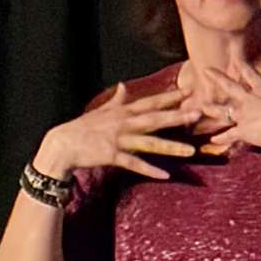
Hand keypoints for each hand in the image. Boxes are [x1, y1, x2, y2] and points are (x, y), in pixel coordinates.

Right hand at [35, 84, 201, 180]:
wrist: (62, 144)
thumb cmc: (83, 128)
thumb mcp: (101, 111)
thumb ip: (116, 99)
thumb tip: (124, 85)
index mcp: (123, 112)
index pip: (150, 102)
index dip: (169, 97)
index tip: (189, 91)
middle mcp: (123, 123)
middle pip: (155, 119)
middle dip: (177, 116)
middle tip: (198, 113)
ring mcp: (118, 139)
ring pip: (149, 143)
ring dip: (171, 146)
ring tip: (191, 151)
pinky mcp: (112, 155)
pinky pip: (134, 164)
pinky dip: (149, 170)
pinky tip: (166, 175)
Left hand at [195, 63, 260, 152]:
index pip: (250, 73)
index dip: (241, 64)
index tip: (233, 57)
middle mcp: (249, 100)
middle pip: (230, 86)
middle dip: (218, 78)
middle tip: (206, 70)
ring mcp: (243, 115)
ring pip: (222, 111)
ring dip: (211, 108)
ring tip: (202, 106)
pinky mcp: (242, 131)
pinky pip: (228, 135)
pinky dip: (220, 138)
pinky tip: (213, 140)